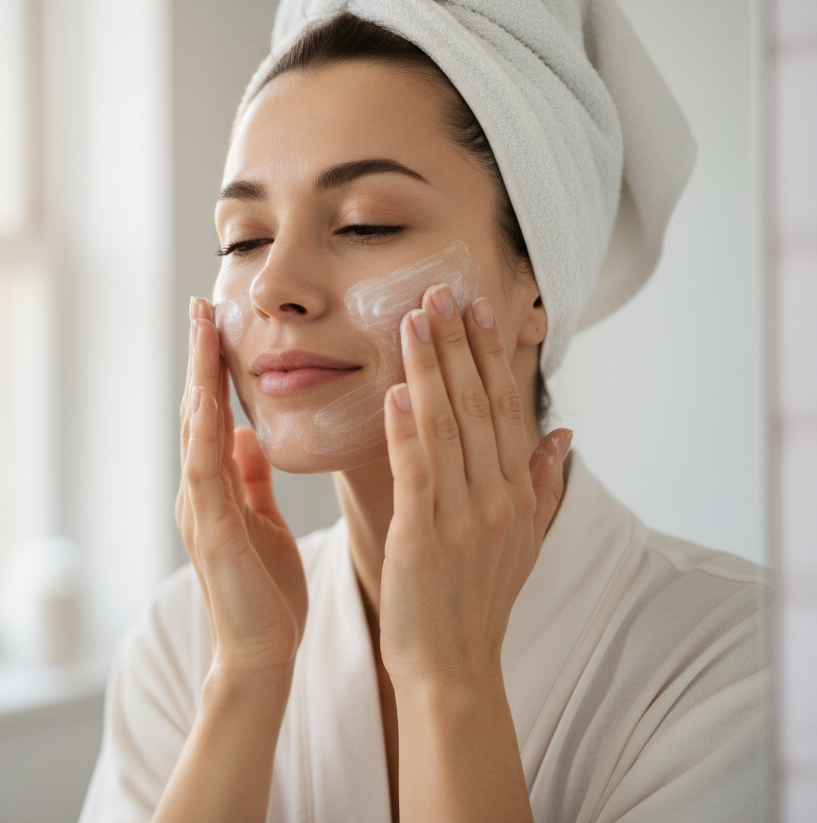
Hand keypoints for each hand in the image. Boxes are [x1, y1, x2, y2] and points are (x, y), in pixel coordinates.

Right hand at [175, 297, 306, 680]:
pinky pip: (206, 472)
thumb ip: (250, 479)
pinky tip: (206, 398)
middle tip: (200, 306)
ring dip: (196, 379)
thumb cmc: (266, 593)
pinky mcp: (212, 533)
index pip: (213, 414)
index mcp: (217, 488)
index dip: (213, 368)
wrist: (260, 654)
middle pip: (197, 411)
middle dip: (199, 358)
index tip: (217, 320)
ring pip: (195, 430)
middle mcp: (200, 492)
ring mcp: (200, 510)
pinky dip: (204, 431)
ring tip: (200, 332)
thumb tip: (245, 433)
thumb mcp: (261, 521)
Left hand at [379, 284, 570, 685]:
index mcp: (517, 494)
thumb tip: (563, 432)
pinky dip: (406, 429)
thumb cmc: (478, 602)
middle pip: (477, 406)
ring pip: (446, 427)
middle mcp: (497, 498)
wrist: (453, 667)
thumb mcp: (524, 541)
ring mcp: (463, 517)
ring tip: (413, 321)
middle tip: (441, 292)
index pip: (504, 408)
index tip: (477, 309)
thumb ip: (544, 483)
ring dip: (429, 370)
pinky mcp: (423, 537)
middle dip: (459, 345)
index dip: (489, 355)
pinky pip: (416, 472)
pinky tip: (395, 391)